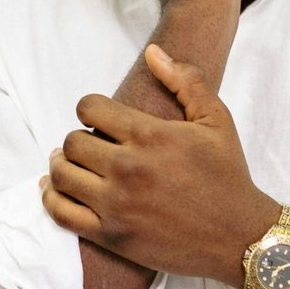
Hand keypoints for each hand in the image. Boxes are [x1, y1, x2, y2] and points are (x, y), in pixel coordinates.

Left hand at [42, 43, 275, 281]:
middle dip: (78, 139)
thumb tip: (152, 52)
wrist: (238, 237)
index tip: (98, 118)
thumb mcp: (217, 121)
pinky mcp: (111, 236)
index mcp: (150, 136)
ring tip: (72, 165)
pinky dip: (51, 199)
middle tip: (91, 145)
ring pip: (61, 175)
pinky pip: (61, 213)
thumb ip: (185, 81)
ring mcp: (116, 205)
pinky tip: (56, 191)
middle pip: (71, 142)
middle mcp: (128, 169)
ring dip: (61, 166)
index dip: (90, 108)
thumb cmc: (228, 176)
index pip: (89, 108)